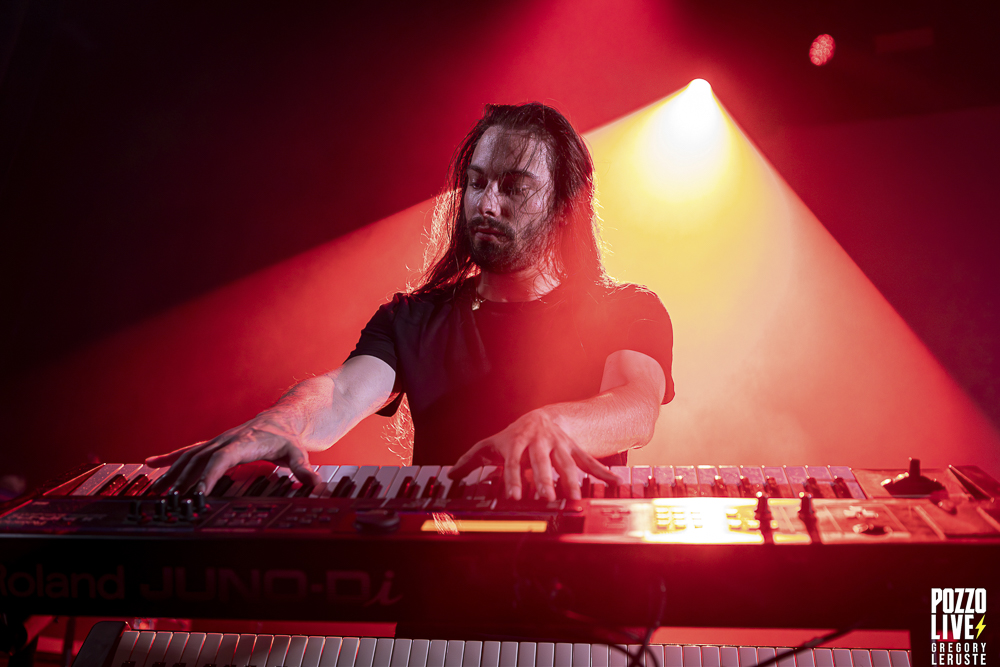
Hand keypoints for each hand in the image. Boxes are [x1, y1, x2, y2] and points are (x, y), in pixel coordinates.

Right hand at [145, 413, 322, 494]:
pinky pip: (187, 451)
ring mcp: (217, 442)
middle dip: (182, 480)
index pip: (221, 460)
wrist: (283, 419)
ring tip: (154, 492)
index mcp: (243, 443)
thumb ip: (305, 470)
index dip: (208, 475)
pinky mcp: (213, 445)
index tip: (196, 492)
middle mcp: (225, 441)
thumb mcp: (299, 454)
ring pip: (189, 457)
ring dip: (171, 474)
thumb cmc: (288, 439)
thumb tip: (316, 485)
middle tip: (167, 501)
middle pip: (199, 460)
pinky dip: (168, 459)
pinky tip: (149, 465)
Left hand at [448, 409, 619, 500]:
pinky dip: (603, 472)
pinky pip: (590, 461)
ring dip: (572, 480)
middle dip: (544, 479)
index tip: (513, 496)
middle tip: (545, 496)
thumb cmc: (513, 437)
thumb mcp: (492, 444)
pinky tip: (615, 483)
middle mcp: (539, 443)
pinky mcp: (574, 450)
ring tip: (575, 497)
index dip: (512, 478)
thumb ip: (472, 459)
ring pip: (567, 463)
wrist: (541, 418)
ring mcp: (559, 446)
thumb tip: (451, 475)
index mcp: (517, 442)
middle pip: (542, 462)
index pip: (513, 462)